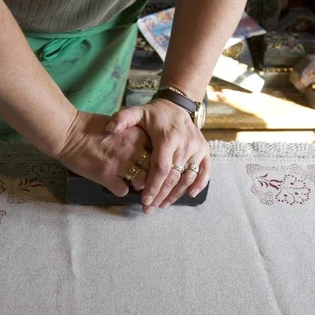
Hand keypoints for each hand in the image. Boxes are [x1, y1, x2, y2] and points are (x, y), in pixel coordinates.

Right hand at [57, 111, 151, 195]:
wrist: (68, 133)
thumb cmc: (90, 127)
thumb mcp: (118, 124)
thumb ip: (132, 135)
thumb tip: (144, 147)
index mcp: (135, 134)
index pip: (157, 150)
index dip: (156, 159)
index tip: (152, 162)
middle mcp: (131, 149)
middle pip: (153, 168)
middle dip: (152, 175)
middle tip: (146, 177)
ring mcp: (119, 163)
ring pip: (142, 181)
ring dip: (139, 184)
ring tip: (132, 182)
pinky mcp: (106, 176)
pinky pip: (123, 190)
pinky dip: (121, 190)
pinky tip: (116, 185)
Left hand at [105, 98, 210, 213]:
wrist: (177, 105)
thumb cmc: (154, 114)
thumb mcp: (137, 112)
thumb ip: (122, 119)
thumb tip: (109, 129)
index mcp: (168, 138)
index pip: (161, 168)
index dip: (153, 186)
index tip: (144, 200)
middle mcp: (185, 144)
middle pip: (173, 177)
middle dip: (161, 195)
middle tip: (149, 209)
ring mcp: (197, 148)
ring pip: (187, 177)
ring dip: (176, 194)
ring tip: (163, 205)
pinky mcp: (204, 150)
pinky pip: (205, 170)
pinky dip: (199, 184)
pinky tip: (190, 195)